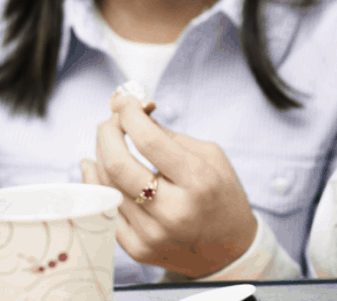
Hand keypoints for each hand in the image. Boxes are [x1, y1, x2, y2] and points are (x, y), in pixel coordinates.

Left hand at [80, 93, 257, 277]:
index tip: (126, 101)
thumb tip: (132, 113)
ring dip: (99, 155)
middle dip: (107, 132)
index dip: (130, 114)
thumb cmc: (221, 193)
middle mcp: (174, 210)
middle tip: (111, 120)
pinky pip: (104, 211)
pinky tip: (93, 167)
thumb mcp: (209, 156)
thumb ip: (169, 136)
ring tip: (106, 141)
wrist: (228, 247)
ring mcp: (153, 233)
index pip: (150, 141)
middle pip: (118, 164)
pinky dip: (94, 184)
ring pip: (106, 187)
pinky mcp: (138, 249)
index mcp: (199, 181)